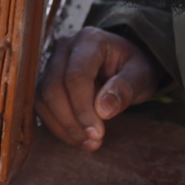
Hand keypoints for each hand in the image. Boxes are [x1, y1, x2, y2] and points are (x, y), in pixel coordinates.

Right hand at [35, 26, 163, 150]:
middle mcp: (65, 48)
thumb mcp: (142, 74)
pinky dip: (57, 126)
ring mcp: (52, 63)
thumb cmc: (133, 66)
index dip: (83, 108)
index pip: (76, 76)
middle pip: (53, 88)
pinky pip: (42, 105)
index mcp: (89, 40)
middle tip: (93, 142)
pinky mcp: (47, 80)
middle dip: (71, 121)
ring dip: (63, 126)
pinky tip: (77, 138)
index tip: (97, 133)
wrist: (124, 61)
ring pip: (43, 99)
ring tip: (87, 143)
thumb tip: (103, 110)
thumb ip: (126, 88)